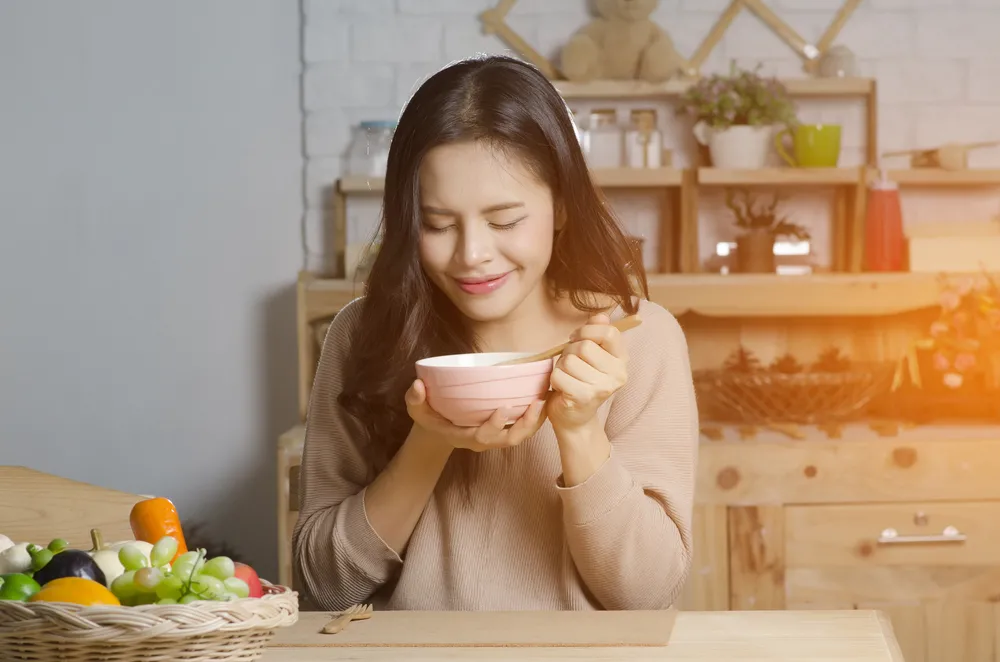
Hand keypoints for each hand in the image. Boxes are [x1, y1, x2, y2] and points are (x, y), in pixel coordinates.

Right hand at [404, 379, 547, 452]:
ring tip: (546, 401)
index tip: (504, 408)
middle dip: (525, 425)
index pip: (482, 437)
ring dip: (535, 422)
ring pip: (520, 436)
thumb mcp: (416, 408)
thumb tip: (417, 385)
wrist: (437, 428)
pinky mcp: (502, 430)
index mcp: (462, 436)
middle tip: (537, 404)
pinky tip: (545, 400)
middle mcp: (482, 440)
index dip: (494, 425)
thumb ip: (415, 398)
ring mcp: (494, 437)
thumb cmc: (428, 416)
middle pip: (509, 440)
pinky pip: (523, 428)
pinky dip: (535, 418)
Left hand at [547, 314, 628, 432]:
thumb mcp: (591, 355)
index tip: (576, 339)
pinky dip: (555, 379)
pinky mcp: (584, 398)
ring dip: (561, 366)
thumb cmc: (581, 380)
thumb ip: (596, 333)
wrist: (575, 418)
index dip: (587, 331)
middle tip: (570, 364)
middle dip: (569, 351)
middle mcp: (618, 374)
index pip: (608, 332)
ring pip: (569, 361)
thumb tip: (601, 316)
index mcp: (622, 360)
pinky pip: (559, 376)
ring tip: (567, 376)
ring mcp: (602, 387)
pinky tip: (562, 387)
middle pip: (584, 346)